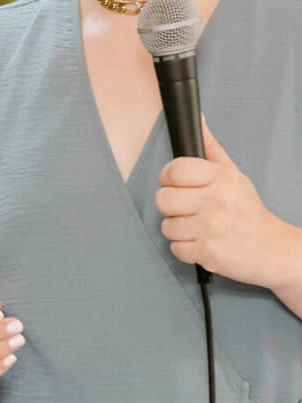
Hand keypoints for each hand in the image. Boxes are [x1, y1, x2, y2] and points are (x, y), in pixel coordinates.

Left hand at [156, 122, 301, 291]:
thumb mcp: (233, 174)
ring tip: (199, 227)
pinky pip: (175, 248)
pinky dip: (185, 249)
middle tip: (188, 208)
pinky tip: (202, 242)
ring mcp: (210, 227)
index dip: (168, 178)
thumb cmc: (246, 210)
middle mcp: (216, 200)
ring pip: (166, 226)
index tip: (176, 183)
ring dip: (179, 230)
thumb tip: (198, 120)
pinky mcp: (206, 252)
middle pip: (163, 199)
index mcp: (221, 178)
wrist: (269, 246)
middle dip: (171, 206)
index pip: (175, 170)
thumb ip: (211, 149)